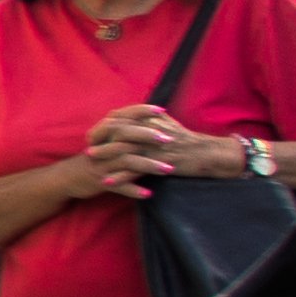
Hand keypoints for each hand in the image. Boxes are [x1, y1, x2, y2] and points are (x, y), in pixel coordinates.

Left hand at [79, 104, 220, 191]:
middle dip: (99, 139)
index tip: (92, 134)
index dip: (103, 126)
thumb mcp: (166, 124)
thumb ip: (147, 118)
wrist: (208, 153)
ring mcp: (154, 145)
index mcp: (150, 118)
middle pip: (117, 130)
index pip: (119, 117)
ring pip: (124, 148)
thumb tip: (128, 115)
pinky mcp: (160, 160)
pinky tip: (108, 181)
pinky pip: (136, 168)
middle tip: (87, 149)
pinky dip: (120, 176)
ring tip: (92, 162)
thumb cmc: (186, 139)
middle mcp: (150, 129)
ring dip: (106, 155)